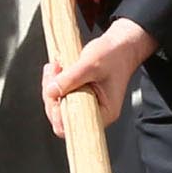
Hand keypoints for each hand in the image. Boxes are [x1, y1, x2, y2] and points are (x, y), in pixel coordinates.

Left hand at [41, 17, 156, 134]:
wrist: (119, 45)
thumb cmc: (114, 55)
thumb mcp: (92, 64)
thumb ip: (71, 78)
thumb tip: (51, 91)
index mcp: (105, 112)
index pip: (76, 127)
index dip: (60, 115)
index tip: (53, 95)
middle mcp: (95, 111)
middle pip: (62, 117)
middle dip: (52, 95)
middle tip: (53, 72)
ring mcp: (85, 103)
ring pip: (58, 105)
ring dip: (51, 86)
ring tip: (55, 67)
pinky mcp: (78, 94)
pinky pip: (60, 94)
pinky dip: (54, 82)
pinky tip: (56, 68)